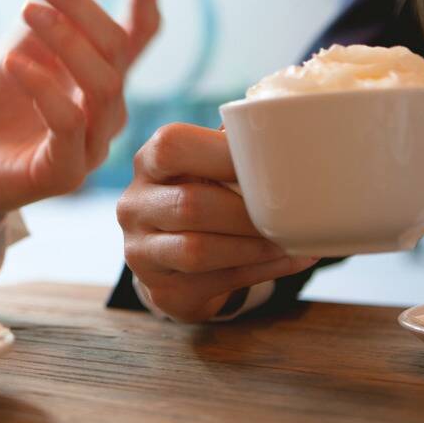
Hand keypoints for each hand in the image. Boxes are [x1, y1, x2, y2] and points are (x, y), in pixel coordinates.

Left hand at [0, 0, 159, 223]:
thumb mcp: (22, 42)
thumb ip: (57, 5)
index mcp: (102, 77)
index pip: (140, 34)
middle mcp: (107, 110)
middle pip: (116, 48)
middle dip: (79, 2)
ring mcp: (92, 143)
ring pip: (103, 84)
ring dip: (66, 39)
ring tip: (27, 10)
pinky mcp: (66, 171)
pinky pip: (69, 123)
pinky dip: (42, 87)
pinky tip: (13, 62)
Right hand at [115, 123, 317, 322]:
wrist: (175, 261)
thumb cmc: (204, 199)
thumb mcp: (205, 169)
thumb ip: (232, 149)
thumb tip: (283, 131)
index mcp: (148, 164)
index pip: (172, 146)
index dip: (222, 153)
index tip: (268, 162)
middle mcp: (134, 207)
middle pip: (190, 204)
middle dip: (245, 211)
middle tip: (288, 212)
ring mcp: (141, 253)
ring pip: (198, 250)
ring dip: (253, 246)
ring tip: (289, 239)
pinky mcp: (164, 291)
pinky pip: (217, 282)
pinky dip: (262, 270)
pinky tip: (289, 258)